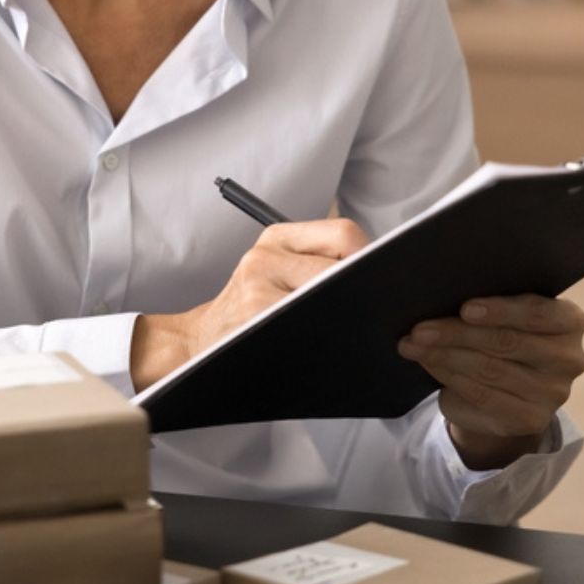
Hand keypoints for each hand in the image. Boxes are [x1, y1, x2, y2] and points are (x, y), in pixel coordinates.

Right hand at [131, 218, 368, 391]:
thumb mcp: (276, 269)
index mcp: (277, 237)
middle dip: (361, 292)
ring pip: (327, 299)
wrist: (200, 341)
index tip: (380, 280)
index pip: (344, 235)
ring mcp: (256, 290)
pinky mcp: (254, 319)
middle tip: (370, 313)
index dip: (370, 258)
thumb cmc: (252, 309)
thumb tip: (383, 274)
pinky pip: (308, 329)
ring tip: (345, 330)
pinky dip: (325, 340)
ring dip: (345, 318)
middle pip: (339, 267)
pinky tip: (326, 349)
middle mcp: (264, 256)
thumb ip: (320, 261)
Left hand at [397, 294, 583, 470]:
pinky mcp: (531, 419)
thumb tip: (439, 298)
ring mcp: (553, 393)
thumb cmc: (505, 333)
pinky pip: (483, 394)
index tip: (465, 308)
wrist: (511, 388)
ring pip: (490, 369)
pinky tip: (427, 363)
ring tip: (413, 344)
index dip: (501, 310)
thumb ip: (489, 305)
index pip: (538, 313)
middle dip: (457, 333)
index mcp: (569, 321)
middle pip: (506, 342)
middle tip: (420, 328)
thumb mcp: (506, 314)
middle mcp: (569, 358)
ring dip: (444, 355)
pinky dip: (449, 376)